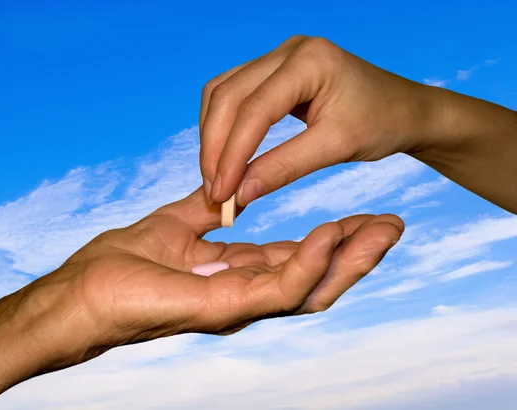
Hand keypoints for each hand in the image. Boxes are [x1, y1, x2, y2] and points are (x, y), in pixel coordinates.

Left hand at [0, 186, 402, 408]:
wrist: (79, 296)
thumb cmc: (118, 267)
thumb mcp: (174, 224)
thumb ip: (205, 208)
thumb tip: (226, 186)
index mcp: (234, 275)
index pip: (295, 259)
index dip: (331, 240)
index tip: (362, 216)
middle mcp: (244, 296)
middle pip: (315, 278)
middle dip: (356, 253)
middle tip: (393, 225)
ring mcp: (237, 307)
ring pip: (310, 288)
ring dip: (348, 259)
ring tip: (382, 230)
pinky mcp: (223, 309)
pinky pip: (280, 287)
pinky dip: (308, 260)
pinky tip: (328, 232)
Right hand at [198, 35, 516, 212]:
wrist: (405, 109)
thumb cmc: (382, 123)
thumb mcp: (336, 147)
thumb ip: (284, 168)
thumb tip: (239, 194)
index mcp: (310, 60)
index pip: (254, 110)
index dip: (232, 154)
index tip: (221, 193)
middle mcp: (288, 50)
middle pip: (227, 95)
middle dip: (215, 146)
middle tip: (213, 190)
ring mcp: (279, 56)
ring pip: (222, 92)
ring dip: (213, 135)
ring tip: (214, 176)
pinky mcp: (275, 70)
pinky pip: (234, 93)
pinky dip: (223, 125)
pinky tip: (224, 153)